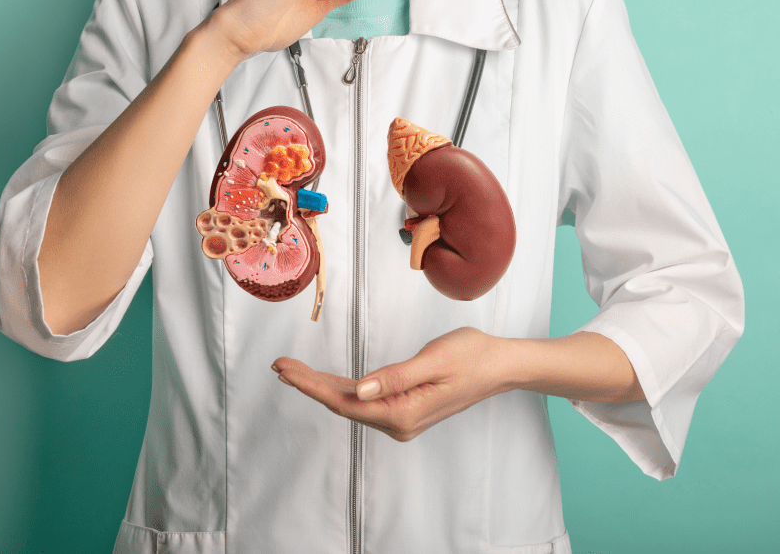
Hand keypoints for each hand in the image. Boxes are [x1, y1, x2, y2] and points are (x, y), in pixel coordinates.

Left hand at [272, 326, 509, 441]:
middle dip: (309, 385)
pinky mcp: (404, 408)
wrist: (500, 366)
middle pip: (343, 404)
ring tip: (293, 370)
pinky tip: (325, 382)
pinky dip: (342, 389)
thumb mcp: (433, 360)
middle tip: (279, 365)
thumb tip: (360, 390)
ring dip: (322, 387)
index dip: (311, 386)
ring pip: (352, 403)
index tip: (285, 370)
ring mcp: (401, 418)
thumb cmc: (472, 357)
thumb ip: (395, 377)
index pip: (345, 402)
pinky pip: (366, 400)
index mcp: (402, 414)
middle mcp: (398, 423)